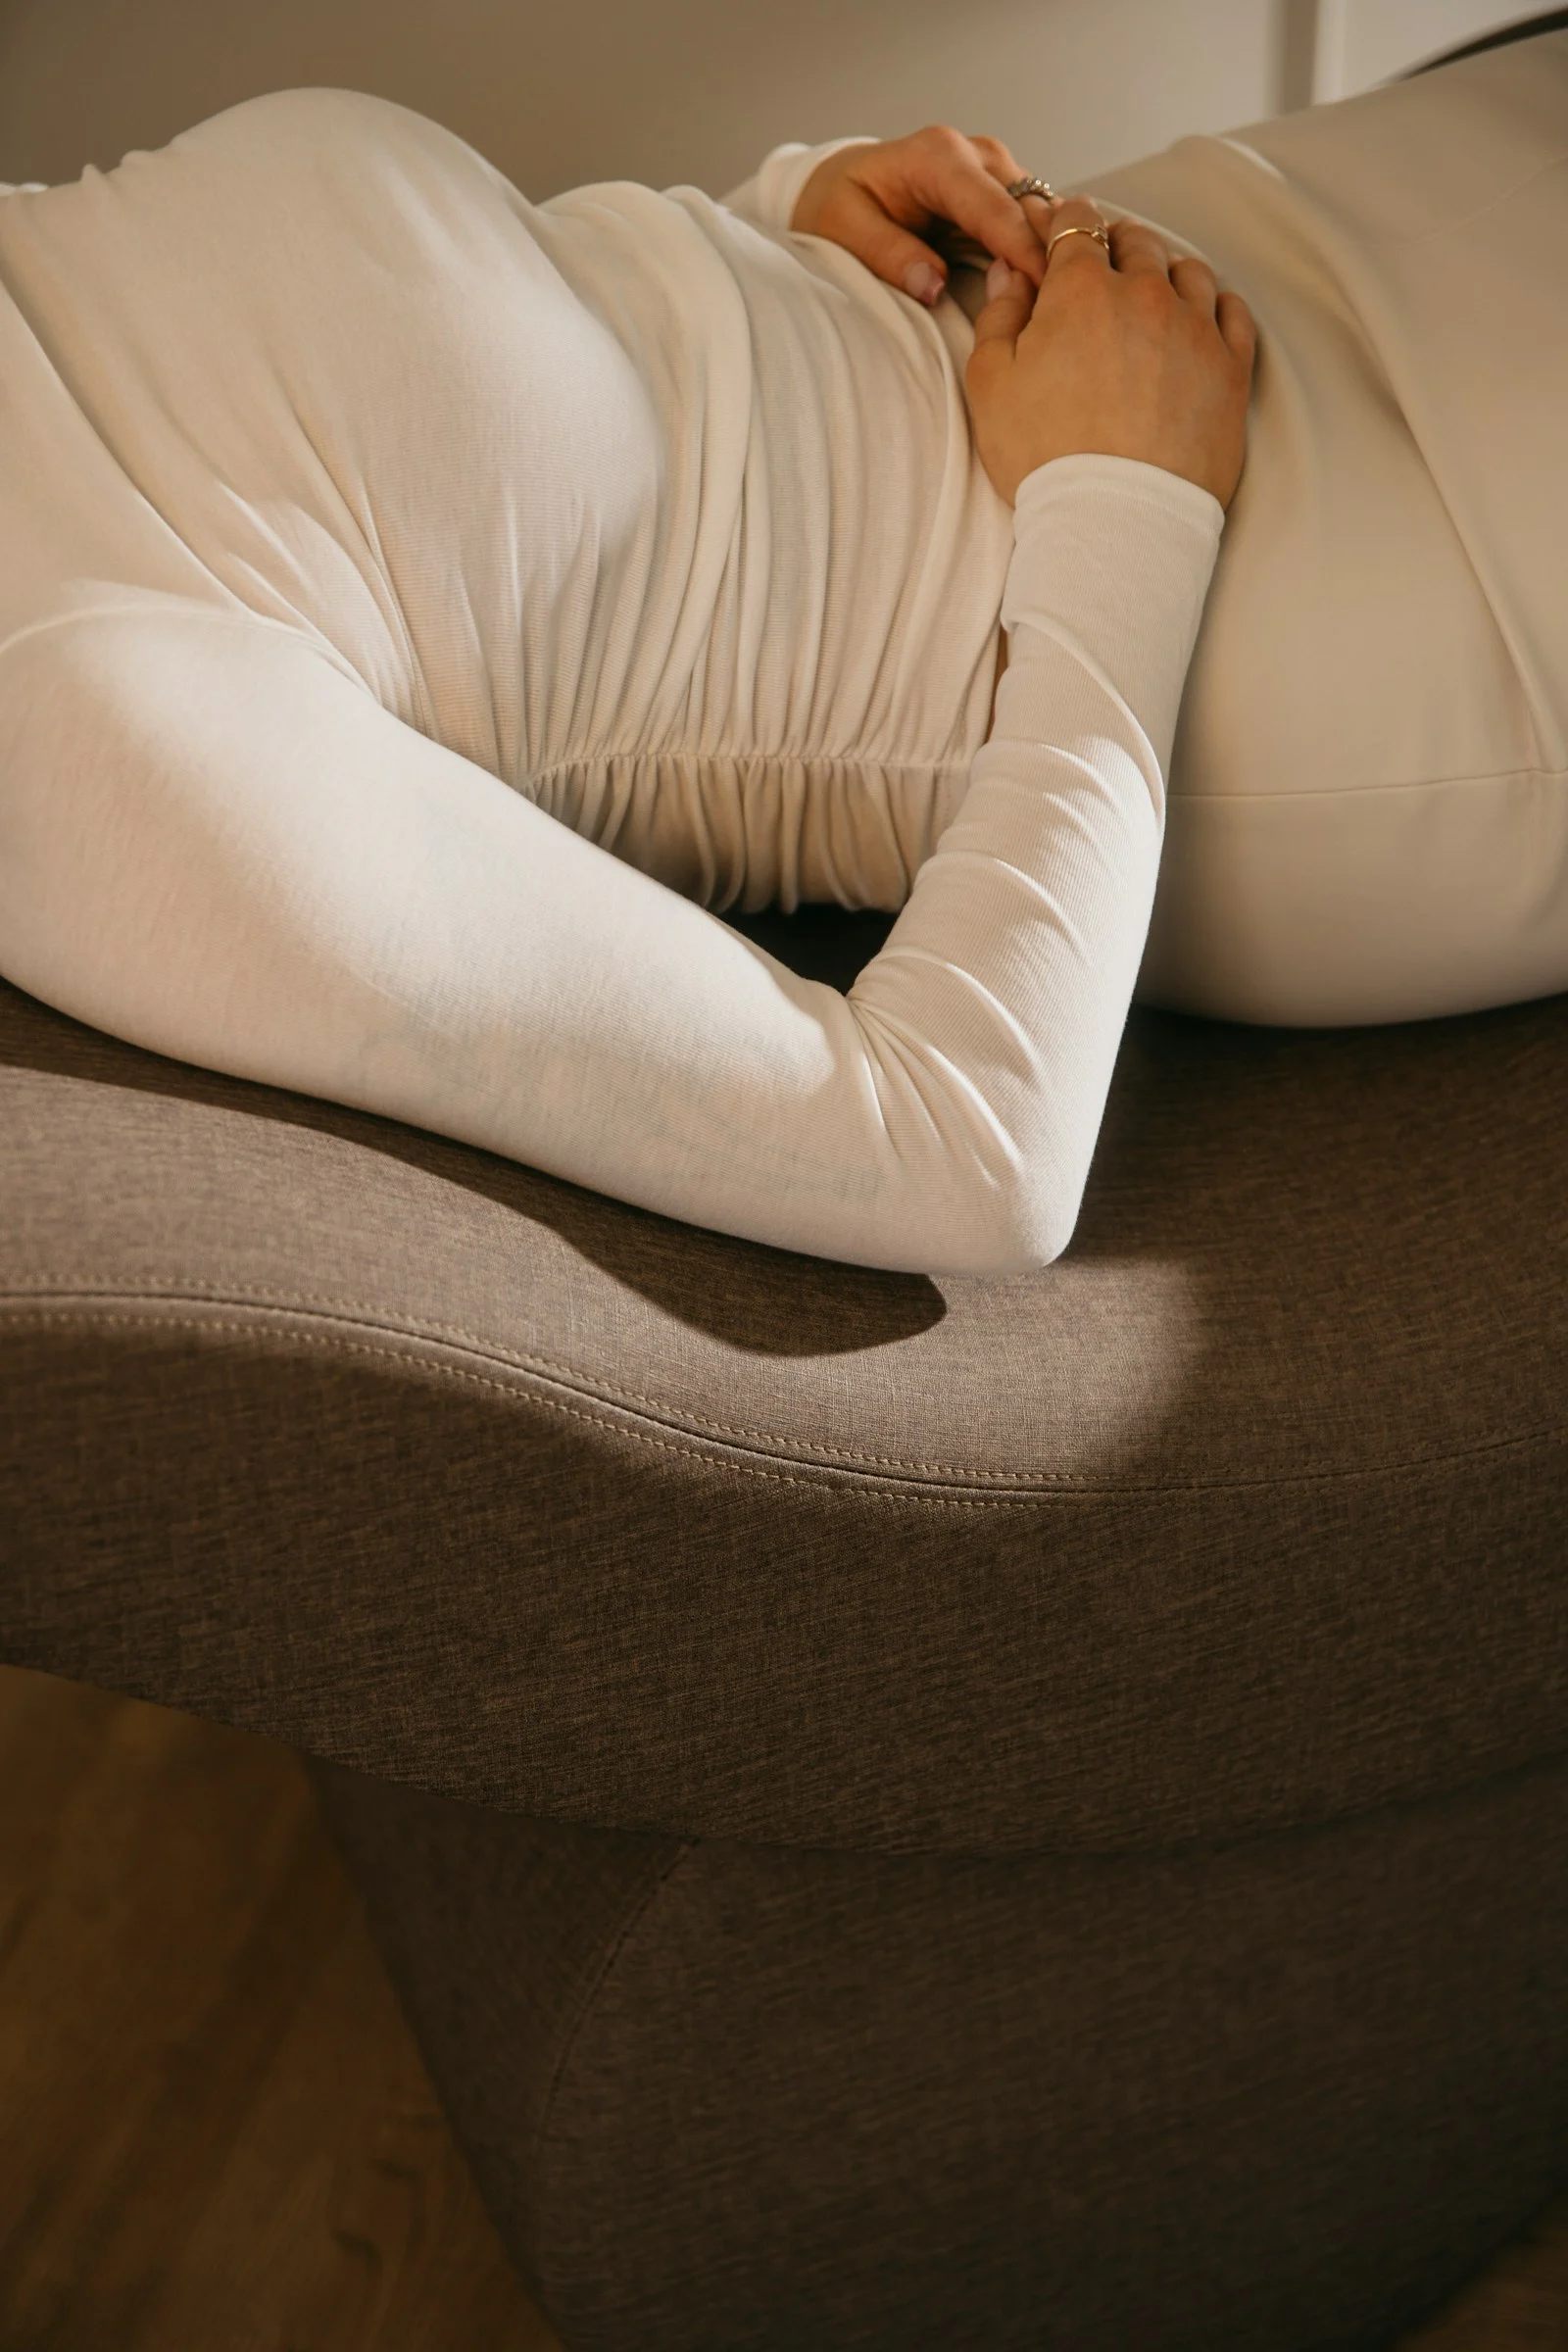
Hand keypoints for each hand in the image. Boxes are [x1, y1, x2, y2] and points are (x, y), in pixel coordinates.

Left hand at [790, 125, 1050, 307]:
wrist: (842, 184)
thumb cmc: (838, 205)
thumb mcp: (845, 229)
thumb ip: (889, 255)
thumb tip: (933, 286)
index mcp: (939, 157)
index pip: (995, 208)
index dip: (1024, 251)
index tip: (1046, 290)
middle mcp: (977, 157)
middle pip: (1031, 208)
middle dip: (1053, 254)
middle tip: (1066, 309)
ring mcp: (995, 173)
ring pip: (1043, 215)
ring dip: (1058, 255)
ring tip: (1069, 304)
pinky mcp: (1004, 194)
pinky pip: (1036, 225)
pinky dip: (1048, 253)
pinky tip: (1058, 289)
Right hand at [966, 199, 1257, 508]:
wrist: (1116, 523)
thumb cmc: (1045, 459)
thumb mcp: (991, 386)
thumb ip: (998, 317)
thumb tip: (1009, 273)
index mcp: (1081, 289)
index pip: (1075, 223)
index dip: (1063, 224)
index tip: (1057, 236)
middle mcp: (1146, 293)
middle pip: (1136, 240)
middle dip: (1115, 246)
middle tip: (1101, 270)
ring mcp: (1195, 328)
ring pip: (1187, 270)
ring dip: (1166, 273)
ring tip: (1150, 297)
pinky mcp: (1230, 368)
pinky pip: (1232, 310)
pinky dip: (1214, 306)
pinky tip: (1197, 321)